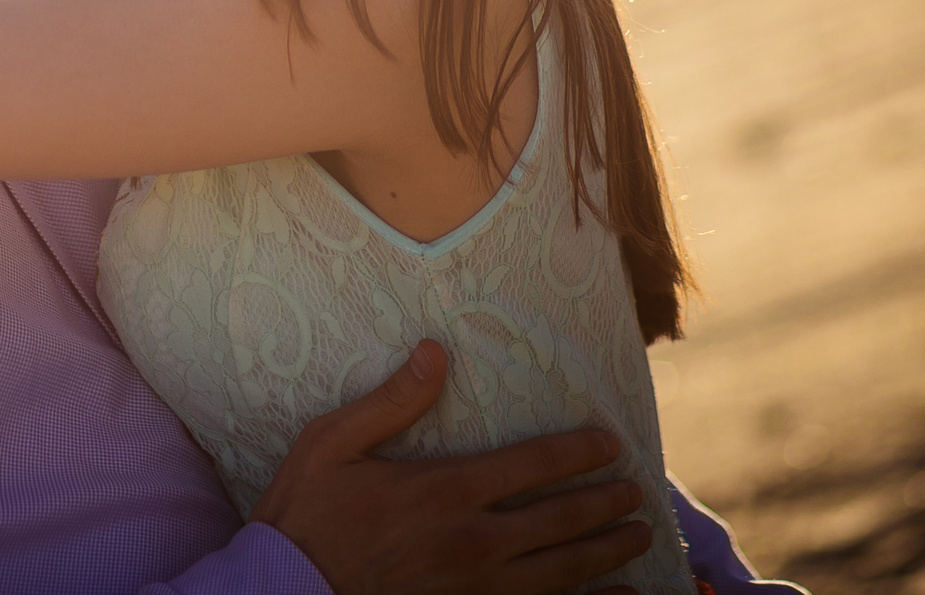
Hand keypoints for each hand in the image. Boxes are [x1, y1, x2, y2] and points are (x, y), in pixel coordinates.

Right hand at [250, 340, 651, 594]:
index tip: (610, 442)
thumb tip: (434, 352)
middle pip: (562, 520)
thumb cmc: (304, 514)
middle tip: (636, 491)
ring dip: (609, 553)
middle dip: (606, 502)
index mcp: (445, 489)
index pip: (533, 465)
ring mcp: (476, 587)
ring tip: (639, 537)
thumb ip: (390, 400)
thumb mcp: (332, 442)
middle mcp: (474, 540)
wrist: (285, 592)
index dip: (579, 452)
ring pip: (564, 570)